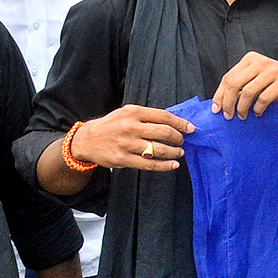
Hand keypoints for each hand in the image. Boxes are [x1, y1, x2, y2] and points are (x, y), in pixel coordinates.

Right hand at [69, 104, 193, 170]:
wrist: (87, 140)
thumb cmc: (111, 125)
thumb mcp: (126, 113)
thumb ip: (147, 116)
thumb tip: (173, 122)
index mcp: (133, 112)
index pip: (164, 116)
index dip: (180, 123)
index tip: (190, 128)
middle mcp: (130, 127)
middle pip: (164, 132)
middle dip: (178, 138)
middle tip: (182, 141)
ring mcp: (127, 144)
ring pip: (159, 150)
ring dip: (174, 152)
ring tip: (179, 152)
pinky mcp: (123, 159)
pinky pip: (149, 164)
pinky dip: (165, 166)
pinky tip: (173, 165)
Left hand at [211, 51, 277, 118]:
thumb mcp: (258, 78)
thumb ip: (243, 84)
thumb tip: (222, 102)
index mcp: (250, 59)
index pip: (228, 77)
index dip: (220, 95)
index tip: (216, 109)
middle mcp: (260, 62)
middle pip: (235, 84)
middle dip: (228, 103)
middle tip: (228, 116)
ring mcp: (272, 71)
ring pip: (247, 92)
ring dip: (242, 108)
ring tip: (242, 116)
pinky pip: (263, 98)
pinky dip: (258, 109)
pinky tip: (257, 113)